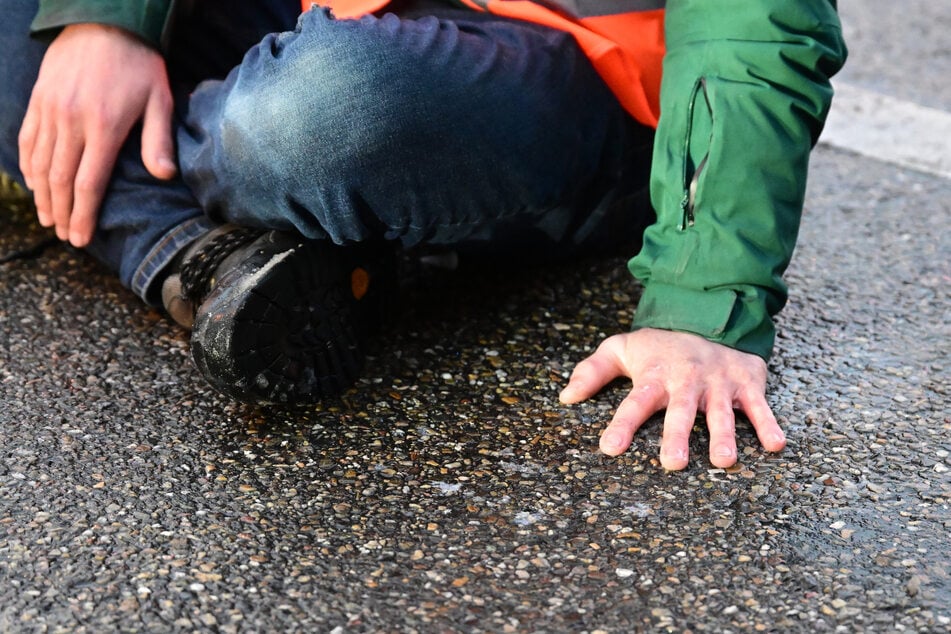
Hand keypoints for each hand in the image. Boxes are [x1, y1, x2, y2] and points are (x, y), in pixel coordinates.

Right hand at [18, 23, 175, 246]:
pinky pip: (27, 139)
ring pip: (40, 163)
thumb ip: (158, 140)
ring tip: (49, 218)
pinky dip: (28, 166)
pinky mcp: (38, 99)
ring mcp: (50, 110)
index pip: (89, 183)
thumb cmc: (139, 65)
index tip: (81, 239)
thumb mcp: (160, 100)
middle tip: (65, 236)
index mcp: (104, 127)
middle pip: (61, 180)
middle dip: (62, 213)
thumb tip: (164, 176)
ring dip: (42, 195)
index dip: (83, 215)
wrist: (104, 22)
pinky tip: (34, 184)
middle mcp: (71, 121)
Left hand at [560, 328, 785, 469]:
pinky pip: (760, 405)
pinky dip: (768, 423)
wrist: (709, 314)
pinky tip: (775, 445)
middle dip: (676, 435)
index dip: (622, 425)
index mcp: (655, 376)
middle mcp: (687, 379)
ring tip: (724, 461)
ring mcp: (719, 382)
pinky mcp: (747, 382)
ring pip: (721, 411)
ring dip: (724, 436)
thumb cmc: (660, 347)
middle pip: (680, 410)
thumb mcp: (622, 349)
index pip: (635, 402)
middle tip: (673, 463)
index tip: (609, 448)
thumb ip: (593, 371)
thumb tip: (565, 397)